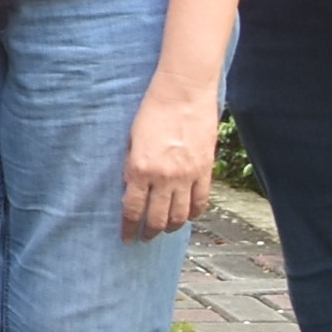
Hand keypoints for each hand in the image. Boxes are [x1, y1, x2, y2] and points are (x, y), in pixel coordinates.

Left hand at [125, 71, 219, 240]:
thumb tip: (131, 188)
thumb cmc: (152, 111)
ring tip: (163, 230)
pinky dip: (193, 213)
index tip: (126, 237)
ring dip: (170, 227)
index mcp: (140, 169)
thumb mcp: (131, 140)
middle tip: (143, 238)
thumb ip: (132, 166)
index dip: (128, 227)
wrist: (183, 93)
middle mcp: (164, 177)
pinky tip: (187, 217)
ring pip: (180, 215)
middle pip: (156, 218)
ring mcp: (187, 176)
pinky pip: (201, 201)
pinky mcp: (205, 170)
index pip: (132, 209)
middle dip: (148, 232)